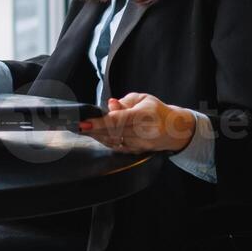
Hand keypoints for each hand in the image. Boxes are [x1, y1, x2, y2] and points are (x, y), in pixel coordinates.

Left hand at [80, 93, 196, 153]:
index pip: (118, 120)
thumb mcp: (143, 99)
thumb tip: (110, 105)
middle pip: (112, 132)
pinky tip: (96, 135)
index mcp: (145, 115)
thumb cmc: (156, 111)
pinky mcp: (137, 151)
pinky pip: (116, 147)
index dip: (99, 122)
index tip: (84, 123)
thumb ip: (125, 102)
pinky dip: (104, 141)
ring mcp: (141, 144)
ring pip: (113, 141)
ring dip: (96, 135)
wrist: (174, 129)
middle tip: (77, 125)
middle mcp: (144, 132)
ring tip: (84, 129)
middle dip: (93, 129)